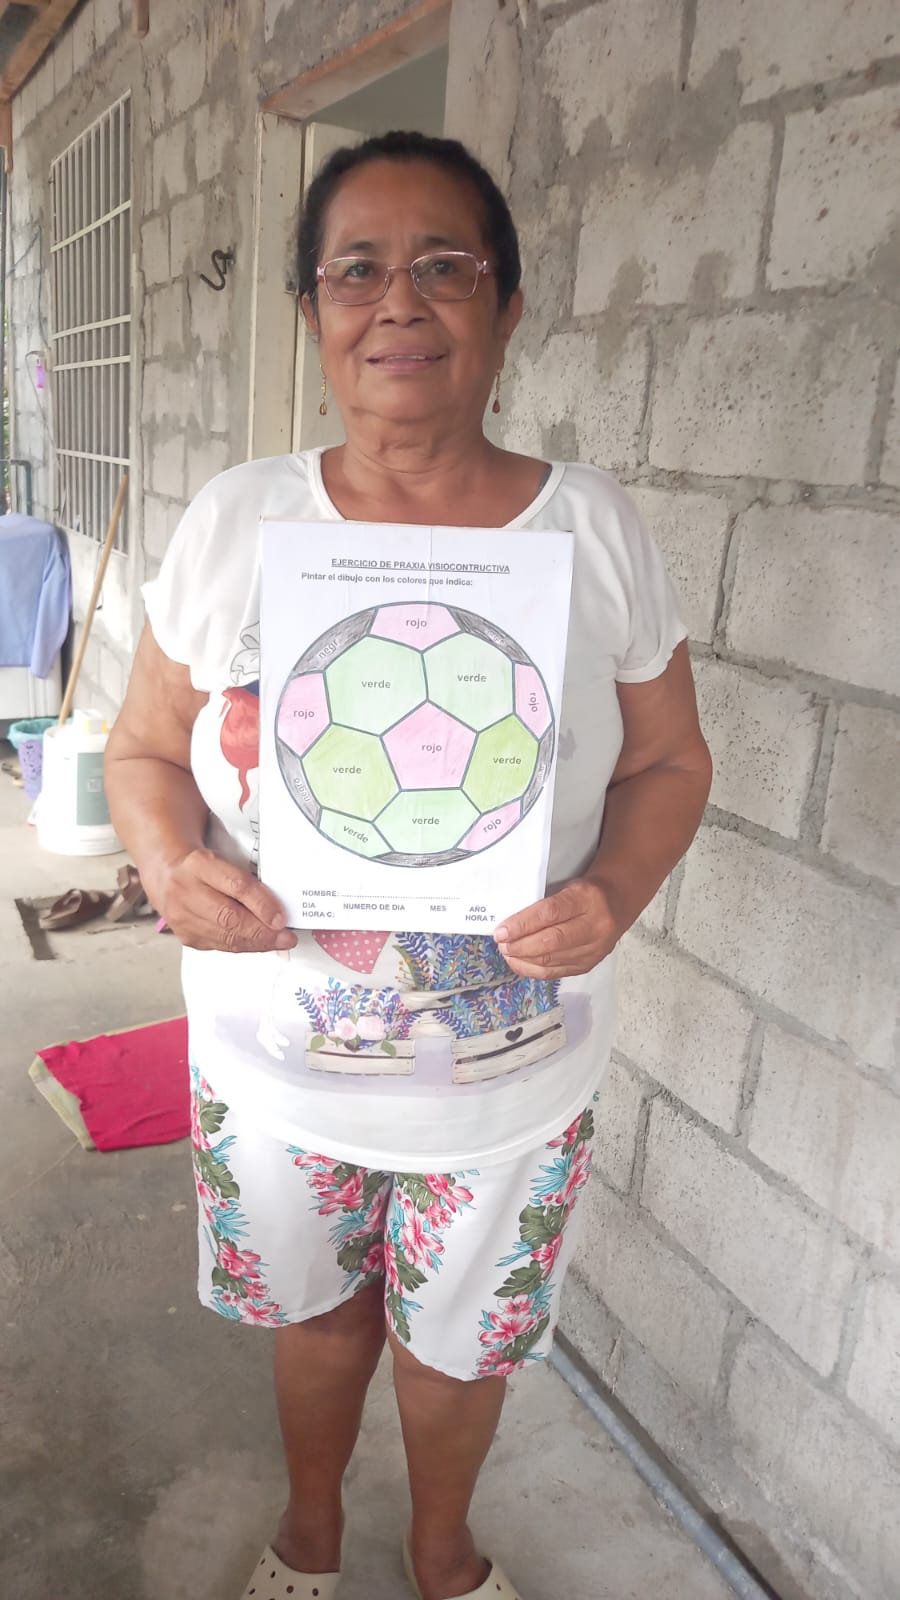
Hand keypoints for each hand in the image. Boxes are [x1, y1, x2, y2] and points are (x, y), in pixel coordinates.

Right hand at [146, 847, 296, 953]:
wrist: (166, 873)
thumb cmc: (202, 865)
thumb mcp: (224, 859)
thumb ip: (247, 878)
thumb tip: (279, 907)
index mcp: (199, 864)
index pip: (236, 886)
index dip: (262, 904)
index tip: (282, 918)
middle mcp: (185, 890)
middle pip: (229, 917)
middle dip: (262, 932)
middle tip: (287, 937)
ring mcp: (181, 916)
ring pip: (224, 936)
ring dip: (256, 943)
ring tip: (278, 943)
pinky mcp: (185, 935)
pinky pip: (219, 945)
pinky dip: (243, 946)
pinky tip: (258, 944)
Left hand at [493, 877, 620, 978]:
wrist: (617, 904)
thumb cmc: (584, 893)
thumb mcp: (567, 887)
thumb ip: (542, 903)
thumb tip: (509, 924)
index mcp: (587, 899)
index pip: (550, 913)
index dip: (522, 924)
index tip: (501, 930)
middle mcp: (594, 926)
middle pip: (551, 941)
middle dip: (520, 945)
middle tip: (501, 943)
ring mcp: (594, 949)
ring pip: (552, 960)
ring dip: (523, 959)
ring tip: (506, 952)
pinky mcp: (588, 964)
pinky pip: (555, 972)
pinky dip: (533, 969)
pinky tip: (519, 963)